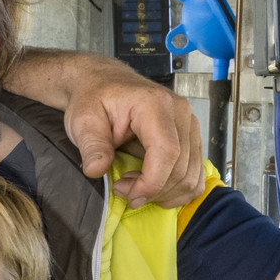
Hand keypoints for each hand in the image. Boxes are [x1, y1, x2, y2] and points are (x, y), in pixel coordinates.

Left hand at [62, 62, 204, 209]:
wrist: (105, 84)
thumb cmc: (95, 99)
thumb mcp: (83, 121)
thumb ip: (92, 146)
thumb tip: (96, 170)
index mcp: (155, 104)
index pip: (167, 152)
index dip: (152, 182)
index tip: (129, 196)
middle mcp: (180, 112)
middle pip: (181, 168)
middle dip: (153, 190)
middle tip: (123, 189)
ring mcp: (189, 124)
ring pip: (191, 175)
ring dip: (164, 192)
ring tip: (135, 186)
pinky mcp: (191, 136)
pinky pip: (195, 173)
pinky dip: (176, 189)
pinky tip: (152, 185)